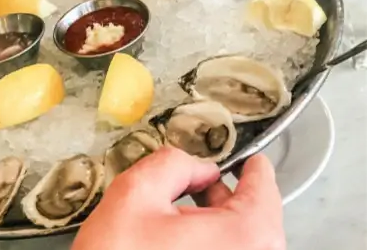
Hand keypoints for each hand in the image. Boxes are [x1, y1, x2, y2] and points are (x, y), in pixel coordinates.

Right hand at [72, 147, 284, 249]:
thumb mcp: (136, 192)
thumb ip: (174, 164)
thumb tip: (196, 167)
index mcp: (244, 236)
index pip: (264, 189)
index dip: (251, 167)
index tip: (246, 160)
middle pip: (255, 218)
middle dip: (227, 196)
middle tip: (201, 182)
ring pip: (240, 242)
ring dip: (217, 222)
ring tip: (183, 212)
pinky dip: (211, 244)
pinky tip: (179, 239)